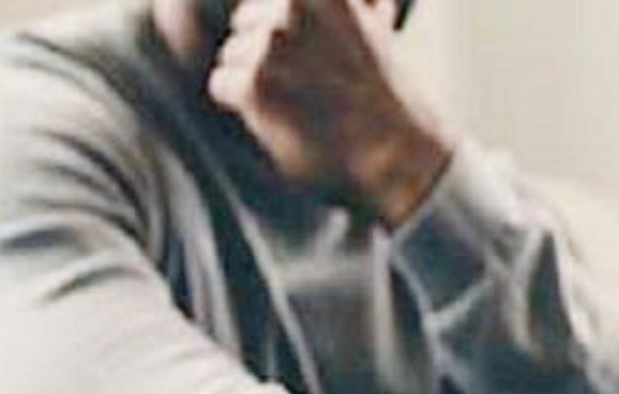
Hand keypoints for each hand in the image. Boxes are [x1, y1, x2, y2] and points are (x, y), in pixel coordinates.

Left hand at [206, 0, 451, 225]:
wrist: (397, 153)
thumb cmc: (384, 93)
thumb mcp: (374, 23)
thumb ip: (350, 2)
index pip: (262, 1)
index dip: (283, 26)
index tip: (310, 57)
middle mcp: (293, 6)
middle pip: (244, 23)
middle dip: (266, 52)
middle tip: (310, 83)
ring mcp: (273, 46)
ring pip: (231, 55)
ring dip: (257, 80)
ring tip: (302, 102)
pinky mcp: (255, 84)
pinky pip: (222, 85)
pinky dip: (244, 106)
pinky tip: (284, 116)